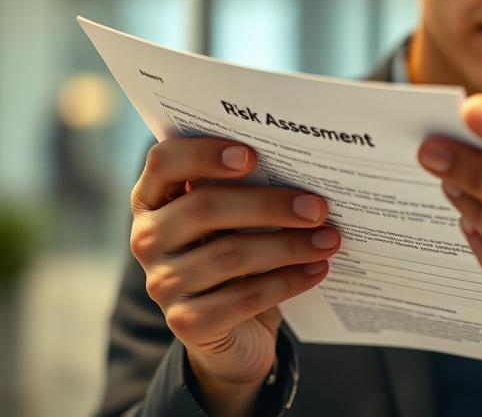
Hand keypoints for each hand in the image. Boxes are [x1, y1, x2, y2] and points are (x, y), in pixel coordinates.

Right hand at [130, 138, 340, 415]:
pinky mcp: (187, 323)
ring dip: (289, 245)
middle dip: (269, 205)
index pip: (164, 161)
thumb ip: (249, 188)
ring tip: (330, 240)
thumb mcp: (237, 217)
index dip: (203, 154)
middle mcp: (148, 238)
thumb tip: (306, 169)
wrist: (234, 330)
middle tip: (318, 208)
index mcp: (155, 198)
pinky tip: (318, 269)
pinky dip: (287, 281)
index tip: (252, 156)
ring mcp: (162, 283)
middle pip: (204, 208)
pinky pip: (243, 297)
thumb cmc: (238, 250)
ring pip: (230, 255)